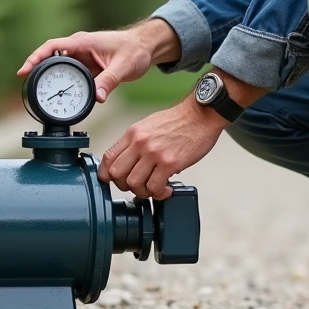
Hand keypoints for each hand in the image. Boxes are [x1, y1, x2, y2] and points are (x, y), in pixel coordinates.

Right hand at [19, 28, 156, 102]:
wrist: (146, 47)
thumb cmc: (136, 50)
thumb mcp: (124, 66)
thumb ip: (109, 81)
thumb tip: (97, 98)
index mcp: (83, 42)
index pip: (52, 46)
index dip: (36, 57)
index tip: (24, 70)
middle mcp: (79, 48)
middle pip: (50, 57)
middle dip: (37, 70)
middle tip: (28, 89)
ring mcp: (81, 57)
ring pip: (59, 67)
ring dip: (49, 79)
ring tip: (39, 95)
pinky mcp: (86, 67)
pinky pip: (69, 75)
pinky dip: (63, 84)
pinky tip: (60, 96)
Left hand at [99, 101, 224, 199]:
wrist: (201, 114)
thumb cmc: (179, 121)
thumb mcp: (149, 125)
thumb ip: (136, 143)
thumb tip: (129, 164)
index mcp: (133, 133)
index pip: (108, 158)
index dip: (107, 174)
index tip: (115, 181)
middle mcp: (140, 142)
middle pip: (117, 174)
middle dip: (124, 186)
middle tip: (138, 186)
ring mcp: (154, 153)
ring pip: (133, 184)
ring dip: (143, 192)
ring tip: (154, 189)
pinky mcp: (170, 163)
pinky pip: (155, 187)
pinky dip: (159, 193)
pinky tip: (166, 189)